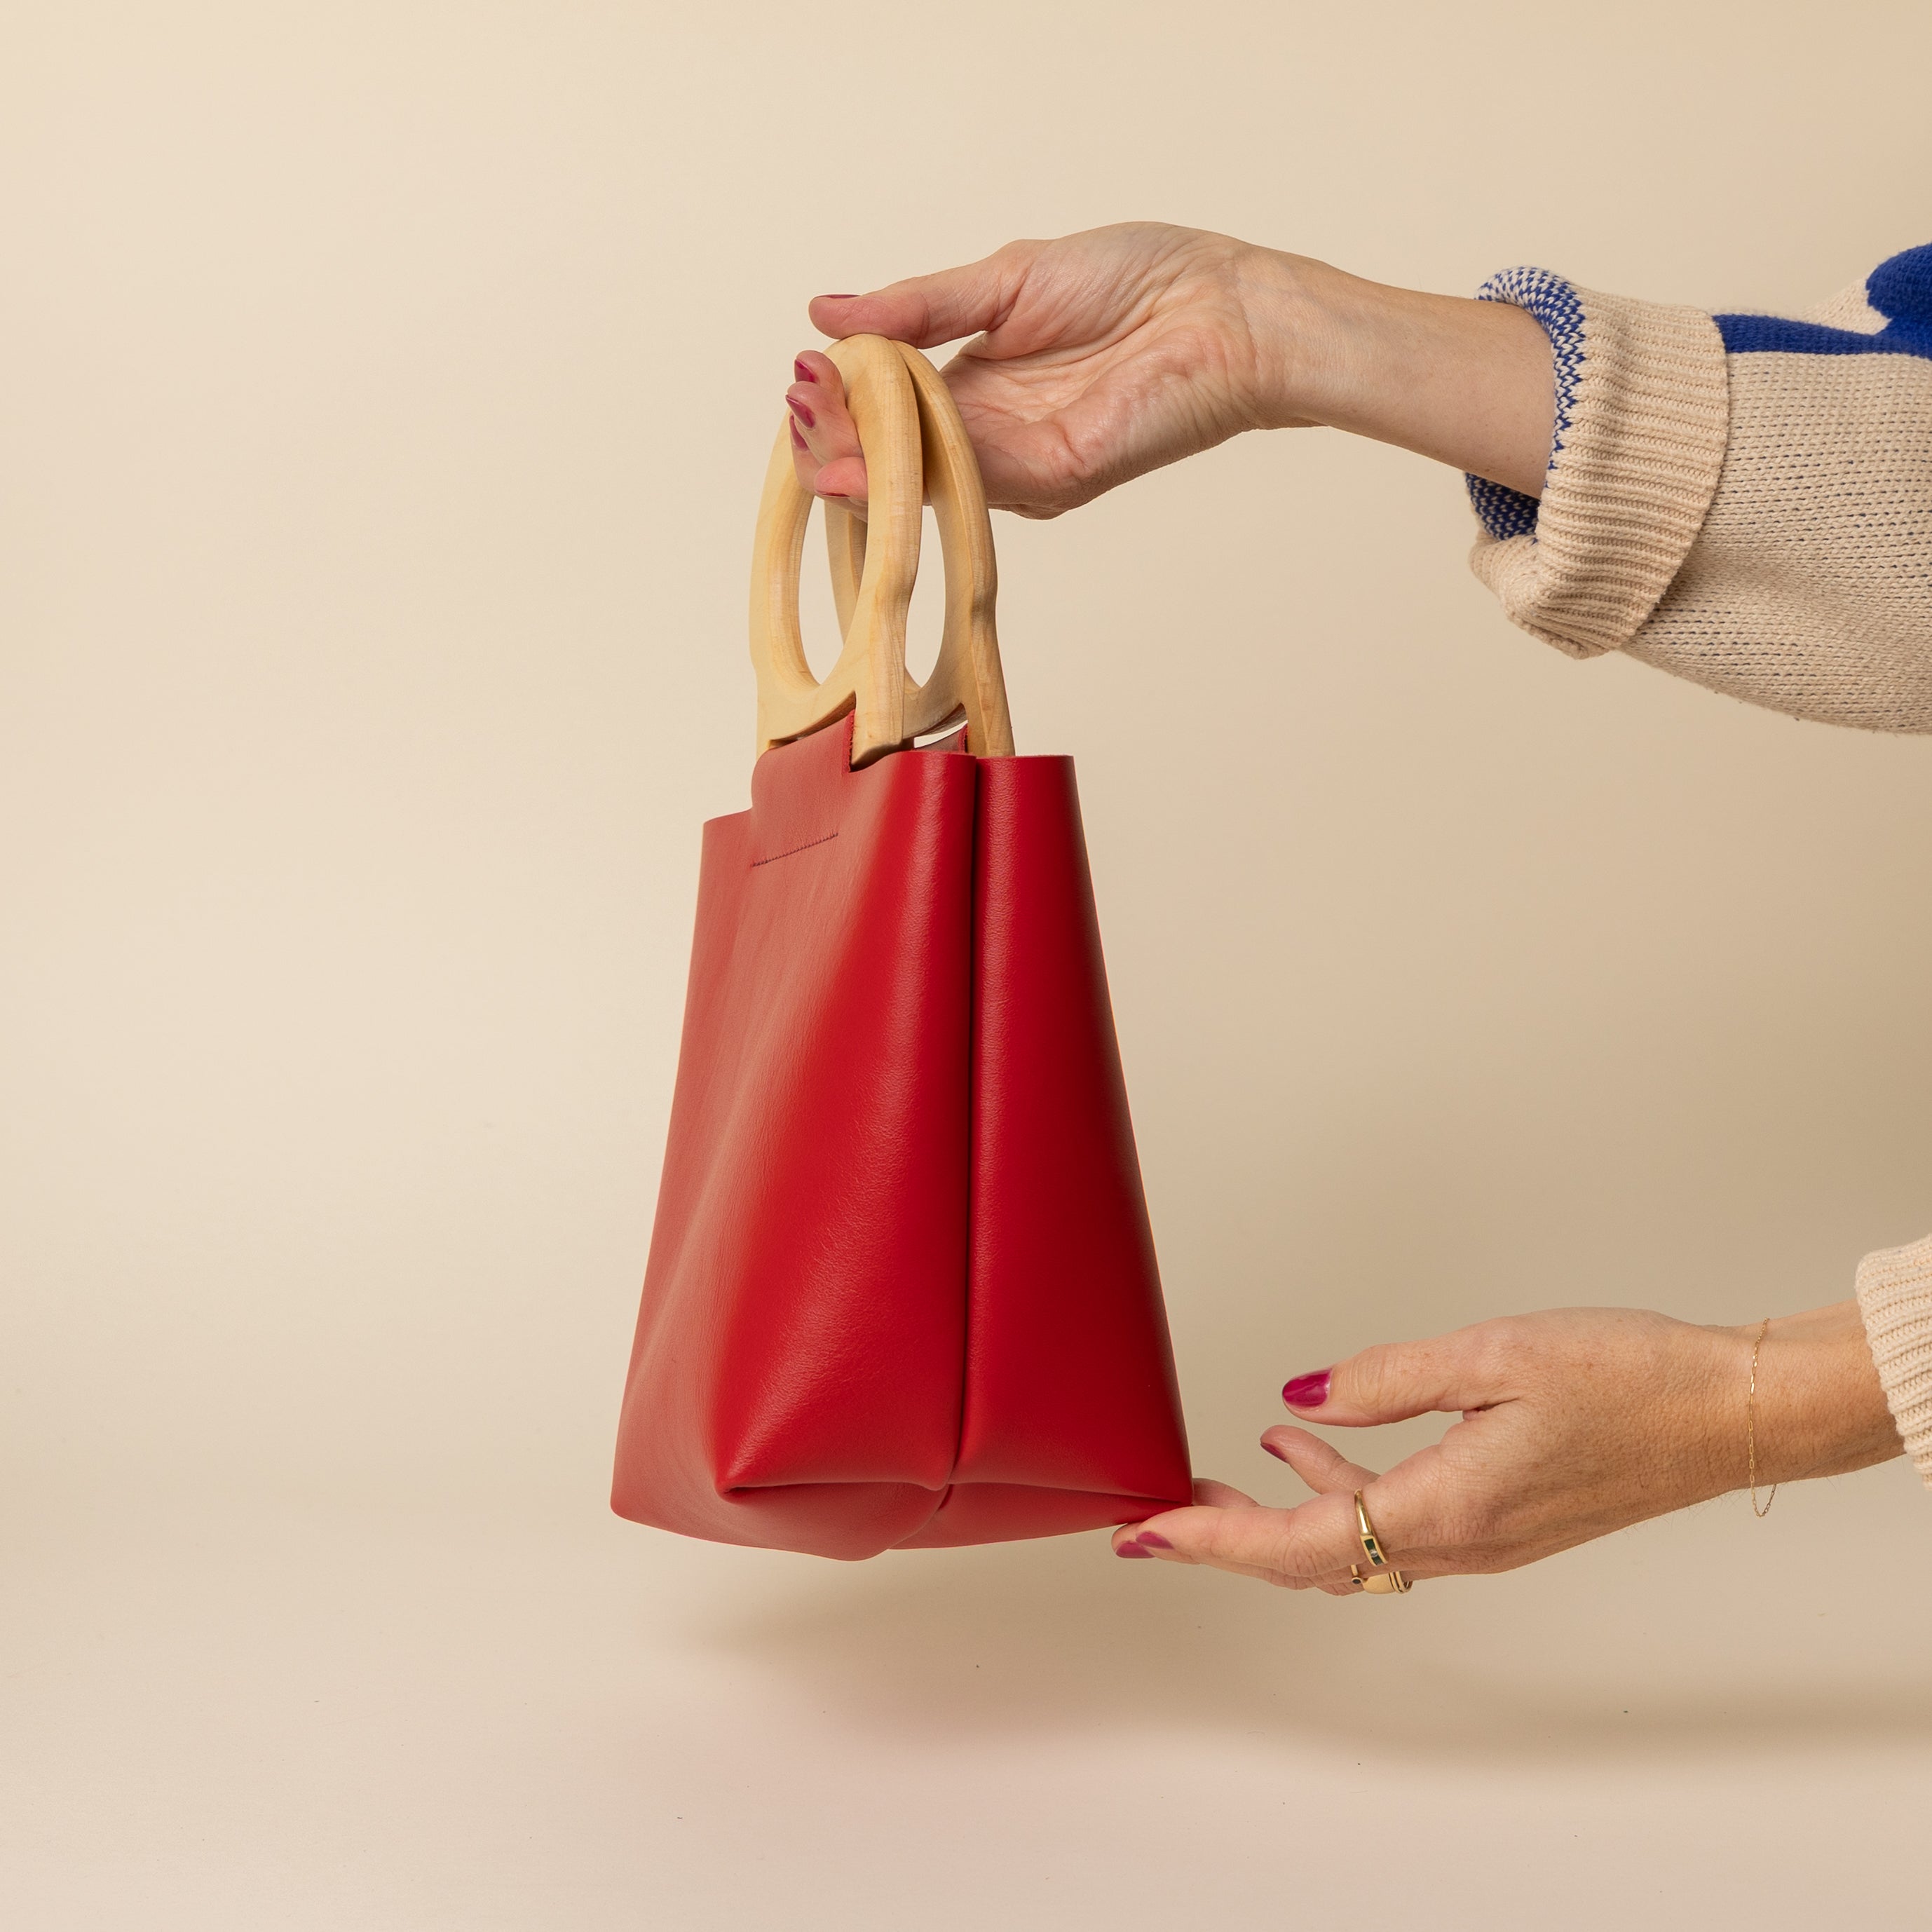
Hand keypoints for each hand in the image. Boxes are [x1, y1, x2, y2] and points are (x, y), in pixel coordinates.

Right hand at [785, 221, 1554, 518]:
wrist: (1222, 308)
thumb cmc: (1137, 280)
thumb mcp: (1004, 279)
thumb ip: (918, 306)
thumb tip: (828, 312)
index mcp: (978, 383)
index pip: (891, 407)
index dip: (845, 402)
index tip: (801, 385)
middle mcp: (993, 434)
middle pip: (899, 452)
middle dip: (842, 440)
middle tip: (796, 418)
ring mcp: (1021, 466)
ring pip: (926, 476)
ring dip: (866, 461)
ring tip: (814, 435)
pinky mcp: (1052, 479)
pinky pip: (972, 480)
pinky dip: (920, 470)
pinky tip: (874, 452)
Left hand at [1111, 1302, 1899, 1591]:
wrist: (1728, 1409)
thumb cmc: (1628, 1378)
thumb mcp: (1491, 1355)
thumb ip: (1384, 1381)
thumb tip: (1299, 1397)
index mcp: (1448, 1509)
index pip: (1299, 1544)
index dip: (1213, 1539)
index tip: (1146, 1534)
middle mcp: (1460, 1541)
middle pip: (1311, 1558)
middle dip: (1227, 1537)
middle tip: (1154, 1518)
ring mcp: (1482, 1535)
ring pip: (1349, 1541)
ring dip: (1278, 1509)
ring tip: (1217, 1471)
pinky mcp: (1500, 1514)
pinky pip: (1392, 1518)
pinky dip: (1338, 1486)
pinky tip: (1313, 1437)